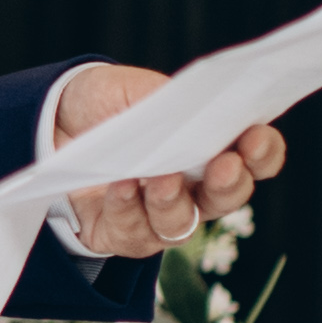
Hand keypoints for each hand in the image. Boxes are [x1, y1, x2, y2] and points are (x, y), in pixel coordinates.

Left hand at [50, 66, 288, 260]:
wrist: (57, 119)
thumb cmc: (114, 102)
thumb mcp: (144, 89)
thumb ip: (175, 102)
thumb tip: (197, 113)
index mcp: (214, 147)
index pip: (257, 158)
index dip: (263, 152)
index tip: (255, 137)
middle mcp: (196, 188)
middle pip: (227, 198)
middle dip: (229, 184)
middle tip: (223, 166)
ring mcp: (161, 215)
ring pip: (181, 224)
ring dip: (173, 202)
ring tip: (161, 179)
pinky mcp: (124, 233)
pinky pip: (134, 232)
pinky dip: (128, 208)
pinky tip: (121, 186)